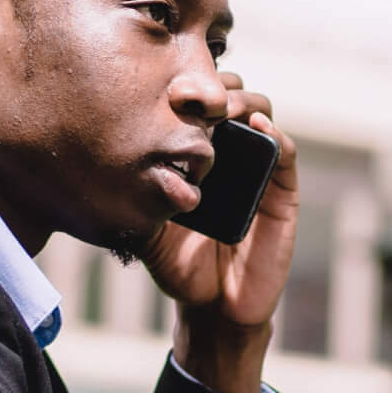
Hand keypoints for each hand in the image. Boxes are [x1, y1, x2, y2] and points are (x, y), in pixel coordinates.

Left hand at [143, 78, 298, 392]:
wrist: (214, 307)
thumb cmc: (180, 267)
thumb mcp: (148, 228)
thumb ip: (137, 198)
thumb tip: (105, 166)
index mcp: (198, 156)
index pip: (197, 105)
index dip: (186, 87)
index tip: (165, 86)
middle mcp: (230, 155)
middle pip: (231, 97)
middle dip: (215, 85)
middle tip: (194, 92)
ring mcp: (259, 170)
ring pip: (262, 113)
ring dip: (245, 101)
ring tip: (224, 106)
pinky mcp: (283, 192)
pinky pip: (285, 153)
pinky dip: (275, 134)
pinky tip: (257, 127)